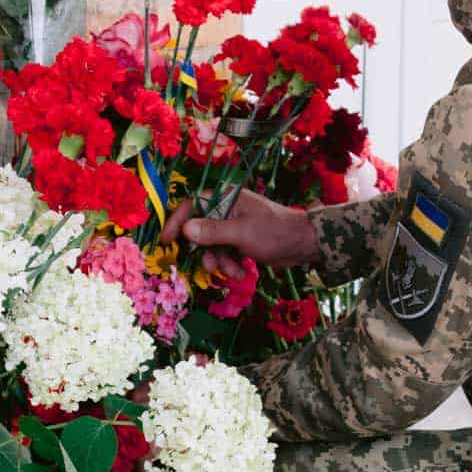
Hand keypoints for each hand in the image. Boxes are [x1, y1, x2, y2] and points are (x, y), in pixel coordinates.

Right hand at [159, 189, 317, 279]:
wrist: (305, 244)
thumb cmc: (275, 232)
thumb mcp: (241, 233)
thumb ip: (212, 232)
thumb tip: (185, 229)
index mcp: (226, 198)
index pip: (192, 204)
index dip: (177, 222)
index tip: (167, 241)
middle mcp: (227, 209)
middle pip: (200, 229)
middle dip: (204, 252)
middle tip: (210, 266)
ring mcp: (234, 225)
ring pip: (212, 246)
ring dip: (219, 262)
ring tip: (234, 272)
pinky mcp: (240, 240)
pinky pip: (224, 253)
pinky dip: (229, 264)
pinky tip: (241, 272)